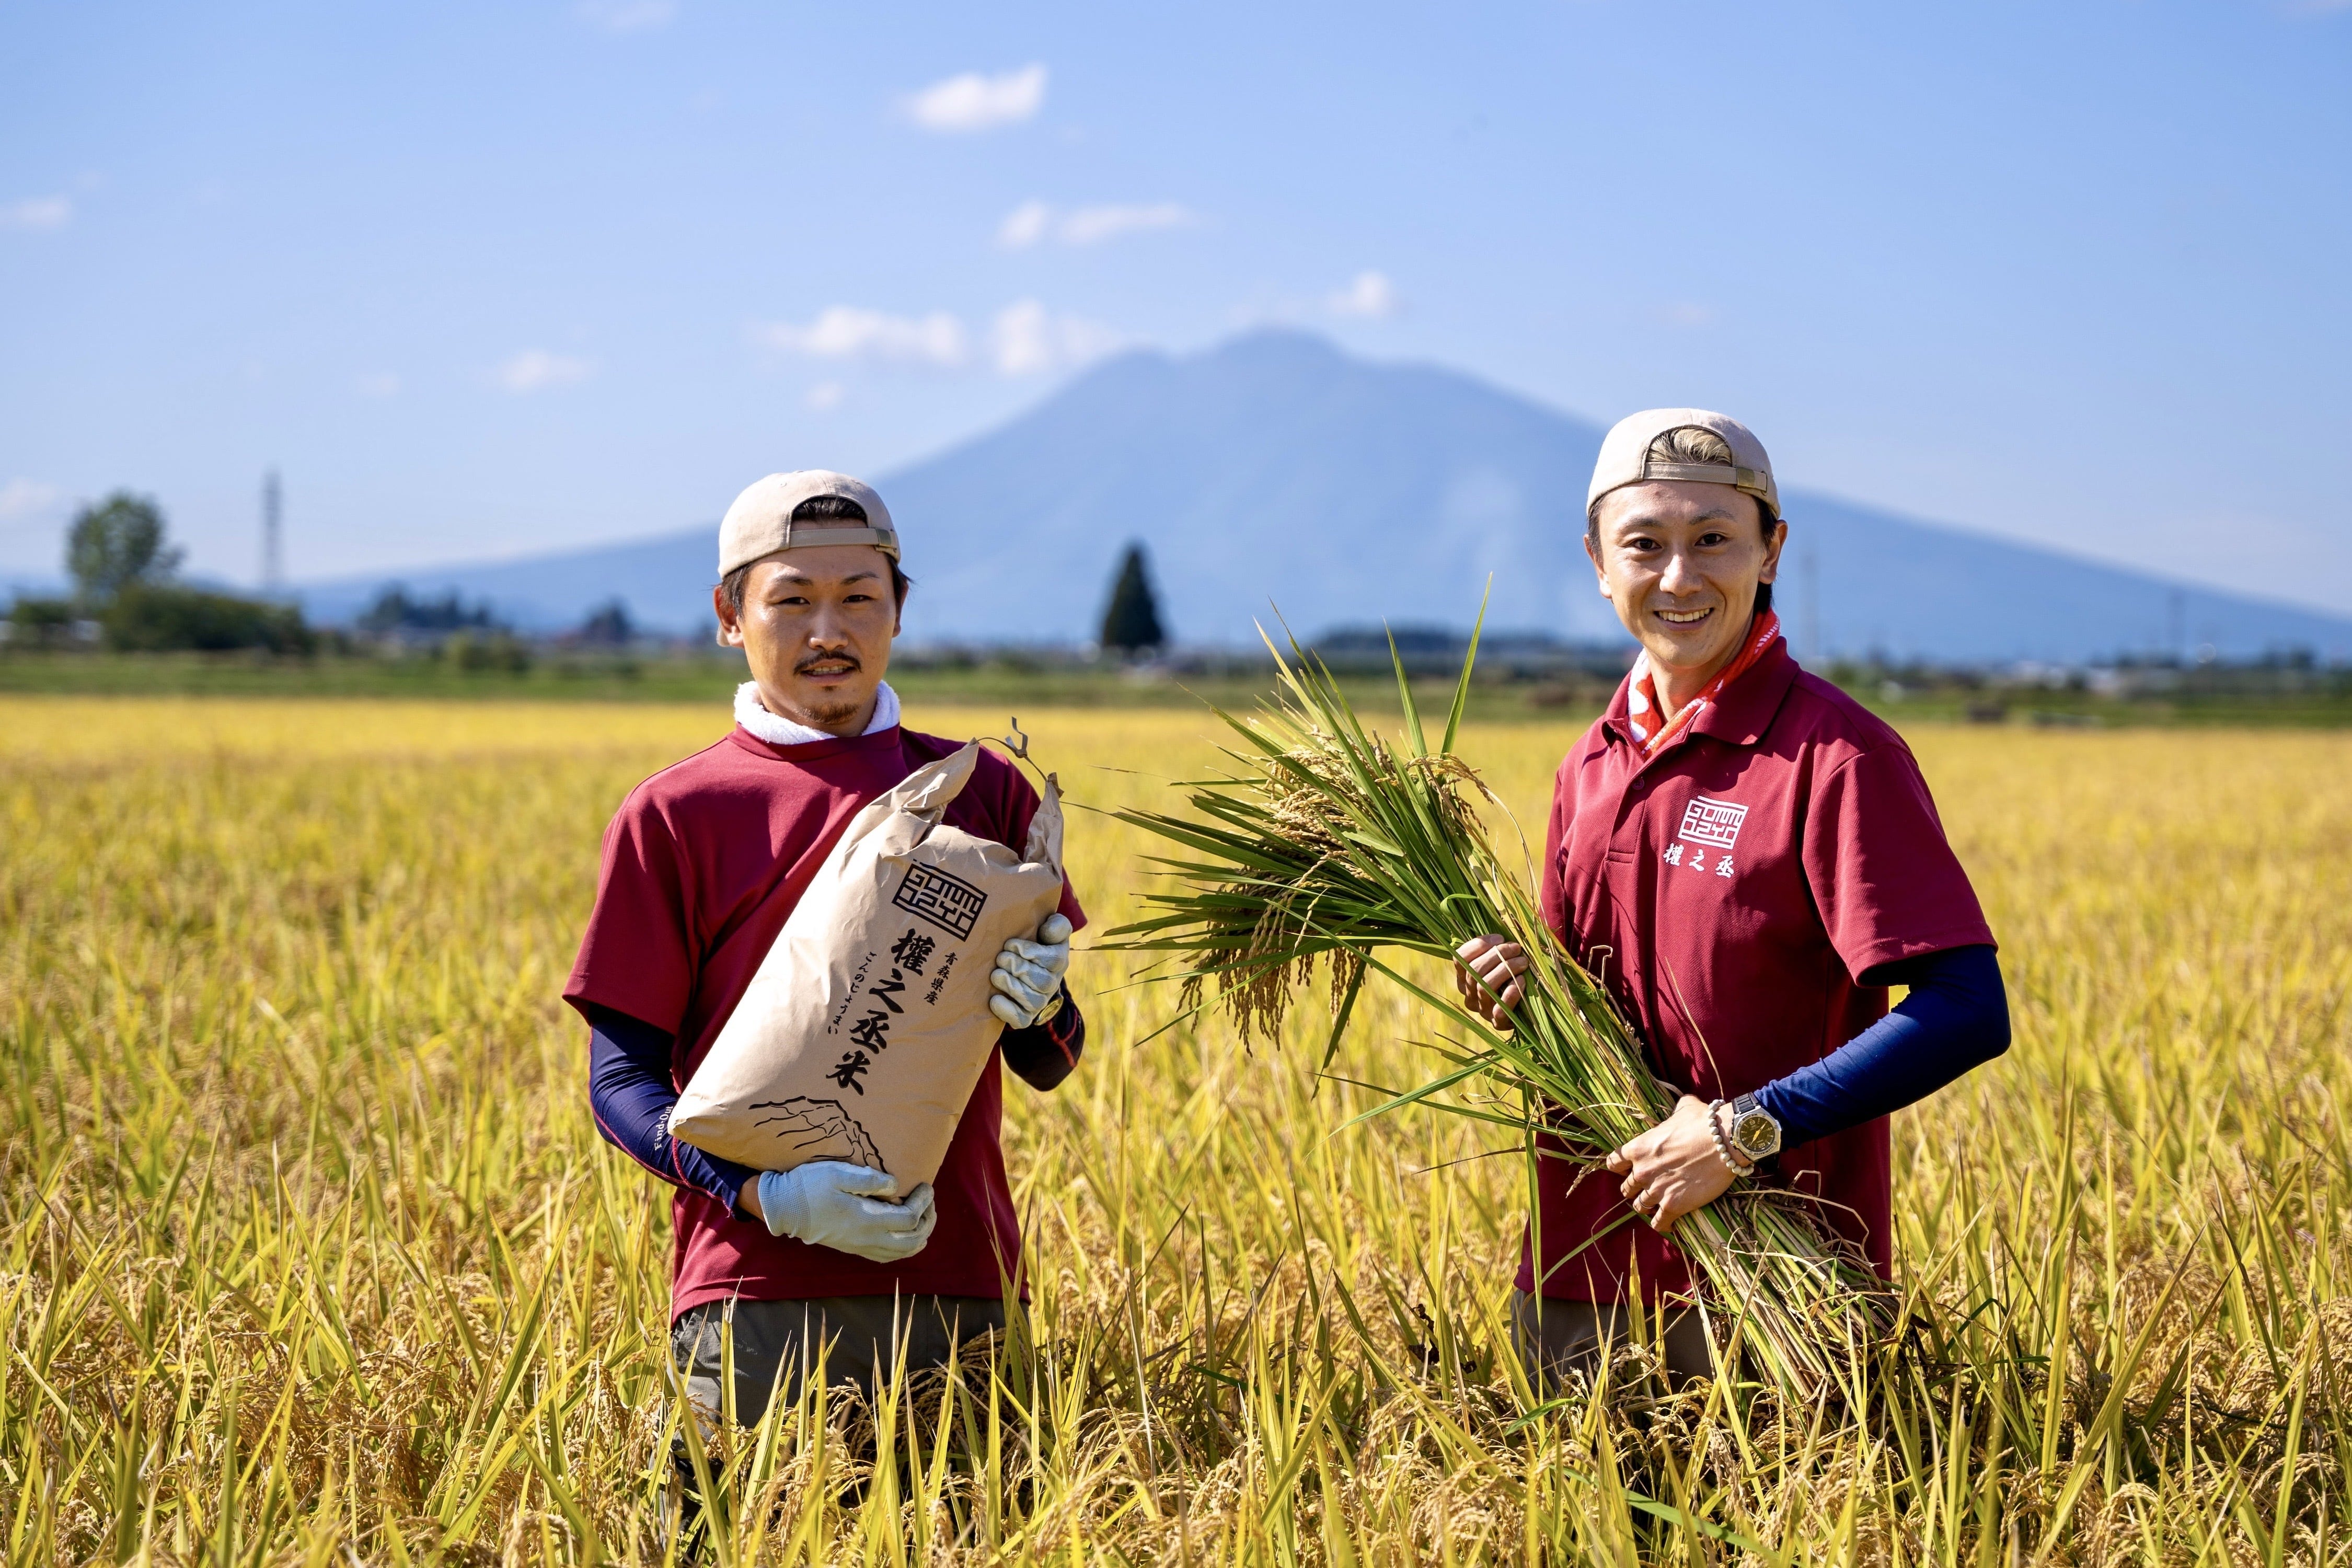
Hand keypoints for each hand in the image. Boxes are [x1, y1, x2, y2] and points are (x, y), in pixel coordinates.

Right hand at [753, 1164, 937, 1262]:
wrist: (784, 1209)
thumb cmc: (809, 1186)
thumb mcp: (837, 1173)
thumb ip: (868, 1179)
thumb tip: (896, 1184)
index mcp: (866, 1218)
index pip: (908, 1218)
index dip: (923, 1203)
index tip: (925, 1185)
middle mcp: (867, 1238)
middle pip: (912, 1241)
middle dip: (928, 1221)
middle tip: (929, 1201)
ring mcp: (860, 1246)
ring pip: (902, 1253)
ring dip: (920, 1236)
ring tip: (923, 1216)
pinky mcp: (854, 1248)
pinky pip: (888, 1256)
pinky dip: (905, 1248)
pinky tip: (905, 1234)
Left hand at [989, 913, 1072, 1028]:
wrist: (1025, 969)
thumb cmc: (1034, 943)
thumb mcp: (1048, 929)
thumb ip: (1056, 925)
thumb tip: (1048, 930)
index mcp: (1058, 959)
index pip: (1054, 960)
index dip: (1032, 952)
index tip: (1011, 944)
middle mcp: (1052, 982)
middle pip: (1043, 981)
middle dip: (1018, 967)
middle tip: (1000, 958)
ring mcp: (1040, 1001)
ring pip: (1033, 1000)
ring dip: (1012, 986)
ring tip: (995, 975)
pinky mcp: (1026, 1015)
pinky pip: (1021, 1019)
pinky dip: (1007, 1011)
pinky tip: (994, 999)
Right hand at [1453, 935, 1527, 1027]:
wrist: (1527, 1010)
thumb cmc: (1513, 978)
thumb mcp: (1500, 962)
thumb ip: (1495, 949)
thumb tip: (1502, 927)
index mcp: (1464, 978)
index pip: (1459, 959)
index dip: (1478, 945)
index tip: (1500, 937)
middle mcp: (1468, 995)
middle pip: (1474, 971)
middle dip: (1497, 955)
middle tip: (1516, 948)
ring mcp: (1482, 1010)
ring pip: (1484, 986)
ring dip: (1505, 970)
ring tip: (1523, 962)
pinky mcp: (1497, 1023)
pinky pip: (1498, 1010)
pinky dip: (1510, 993)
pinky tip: (1521, 981)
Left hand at [1604, 1096, 1740, 1230]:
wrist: (1726, 1142)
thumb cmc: (1704, 1122)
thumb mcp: (1683, 1108)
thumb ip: (1674, 1112)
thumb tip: (1681, 1106)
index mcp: (1638, 1148)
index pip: (1612, 1163)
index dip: (1621, 1168)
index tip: (1630, 1168)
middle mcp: (1642, 1171)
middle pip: (1626, 1189)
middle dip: (1636, 1188)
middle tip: (1648, 1187)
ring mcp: (1656, 1190)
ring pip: (1640, 1207)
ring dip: (1648, 1206)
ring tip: (1658, 1205)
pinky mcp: (1674, 1206)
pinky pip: (1659, 1223)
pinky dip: (1662, 1224)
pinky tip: (1668, 1223)